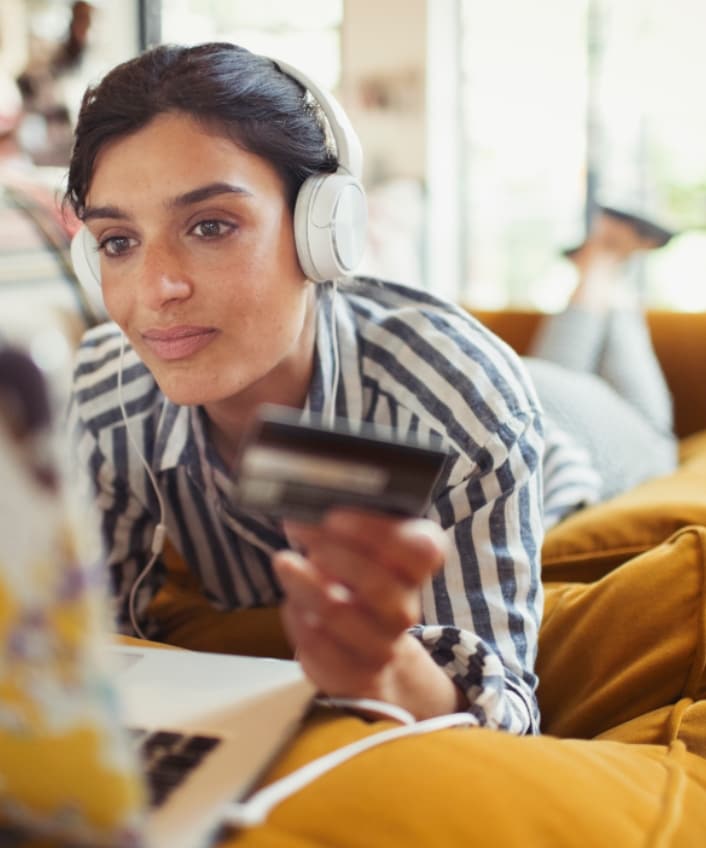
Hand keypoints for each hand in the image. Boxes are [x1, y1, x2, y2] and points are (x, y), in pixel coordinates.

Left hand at [273, 509, 463, 718]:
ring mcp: (382, 645)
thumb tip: (308, 504)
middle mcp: (405, 608)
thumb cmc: (357, 584)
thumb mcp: (360, 551)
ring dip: (304, 583)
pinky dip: (298, 617)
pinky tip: (293, 603)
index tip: (335, 516)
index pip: (423, 551)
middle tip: (298, 529)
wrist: (367, 653)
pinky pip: (318, 643)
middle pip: (378, 583)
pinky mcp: (353, 672)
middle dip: (332, 552)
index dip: (378, 533)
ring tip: (284, 563)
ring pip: (339, 612)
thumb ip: (343, 528)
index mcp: (415, 569)